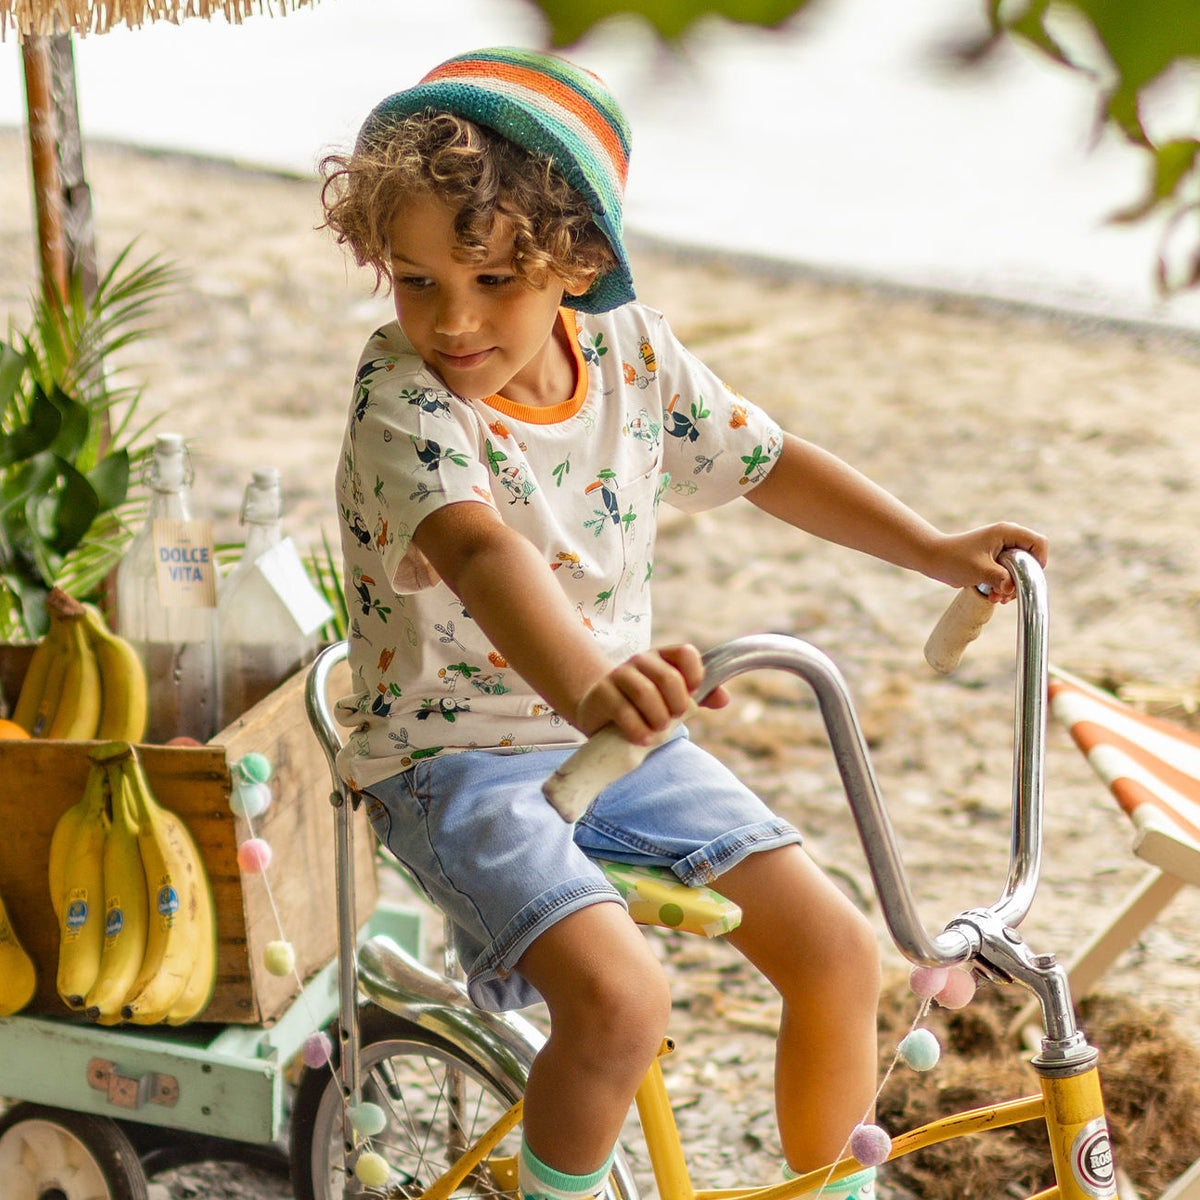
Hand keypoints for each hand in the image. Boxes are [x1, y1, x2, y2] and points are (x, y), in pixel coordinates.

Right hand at [573, 644, 728, 743]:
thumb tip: (724, 699)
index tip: (692, 694)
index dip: (695, 675)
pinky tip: (643, 738)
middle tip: (673, 718)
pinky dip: (639, 730)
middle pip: (668, 677)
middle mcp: (640, 660)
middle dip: (677, 704)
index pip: (686, 653)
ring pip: (645, 693)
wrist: (600, 710)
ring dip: (658, 718)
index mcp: (662, 657)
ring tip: (657, 730)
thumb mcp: (671, 699)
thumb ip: (698, 697)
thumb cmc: (643, 705)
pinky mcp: (601, 695)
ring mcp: (618, 675)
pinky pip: (624, 711)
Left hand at [929, 523, 1047, 600]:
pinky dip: (1003, 586)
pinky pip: (1008, 574)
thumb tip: (1013, 589)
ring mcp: (1001, 549)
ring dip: (1011, 586)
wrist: (932, 559)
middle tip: (1007, 593)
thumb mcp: (980, 570)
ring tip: (997, 597)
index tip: (1029, 578)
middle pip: (1030, 559)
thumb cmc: (954, 559)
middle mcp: (1006, 538)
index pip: (1038, 543)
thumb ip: (1000, 579)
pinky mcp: (994, 560)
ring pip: (1020, 569)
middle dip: (1022, 580)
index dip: (1039, 561)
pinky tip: (993, 596)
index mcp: (1006, 532)